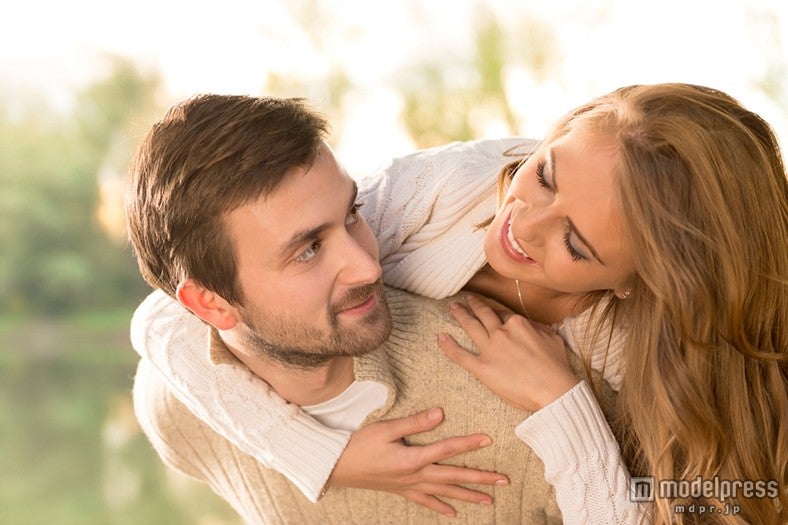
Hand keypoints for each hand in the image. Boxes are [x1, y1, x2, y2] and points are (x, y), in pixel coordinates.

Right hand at [327, 407, 508, 516]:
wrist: (338, 467)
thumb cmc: (360, 445)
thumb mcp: (386, 429)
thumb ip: (414, 422)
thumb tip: (440, 414)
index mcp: (413, 459)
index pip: (447, 450)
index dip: (469, 444)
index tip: (488, 439)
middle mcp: (416, 476)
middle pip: (454, 477)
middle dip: (480, 478)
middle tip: (504, 481)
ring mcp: (410, 486)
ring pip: (445, 493)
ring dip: (468, 496)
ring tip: (489, 500)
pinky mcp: (402, 491)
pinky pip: (427, 502)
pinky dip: (441, 507)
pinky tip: (453, 513)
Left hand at [438, 294, 578, 411]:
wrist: (553, 390)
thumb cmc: (556, 367)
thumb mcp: (553, 339)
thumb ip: (540, 329)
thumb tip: (532, 326)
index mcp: (518, 323)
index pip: (503, 313)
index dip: (495, 311)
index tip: (489, 307)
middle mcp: (501, 332)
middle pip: (484, 314)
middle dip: (473, 305)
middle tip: (465, 299)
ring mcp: (490, 349)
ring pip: (470, 327)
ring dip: (460, 315)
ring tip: (453, 308)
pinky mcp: (482, 367)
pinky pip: (460, 355)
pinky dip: (448, 346)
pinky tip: (440, 337)